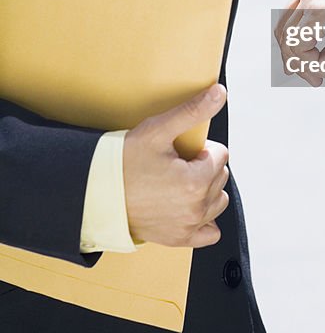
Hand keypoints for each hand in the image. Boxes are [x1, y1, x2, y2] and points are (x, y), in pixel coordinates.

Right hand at [123, 84, 229, 247]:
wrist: (96, 192)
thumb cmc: (124, 161)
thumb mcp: (158, 130)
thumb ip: (193, 111)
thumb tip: (220, 94)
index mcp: (195, 182)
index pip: (221, 155)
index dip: (202, 149)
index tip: (181, 151)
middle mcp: (195, 209)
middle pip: (221, 177)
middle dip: (204, 167)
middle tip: (176, 164)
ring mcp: (188, 227)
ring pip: (218, 201)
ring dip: (207, 190)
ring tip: (180, 182)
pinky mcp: (179, 239)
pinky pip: (210, 233)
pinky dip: (205, 219)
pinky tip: (188, 206)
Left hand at [275, 0, 324, 86]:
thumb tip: (320, 63)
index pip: (293, 17)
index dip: (295, 46)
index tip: (311, 66)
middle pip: (284, 27)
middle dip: (295, 58)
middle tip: (313, 78)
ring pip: (290, 40)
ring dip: (307, 65)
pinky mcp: (316, 12)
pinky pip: (300, 46)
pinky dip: (313, 64)